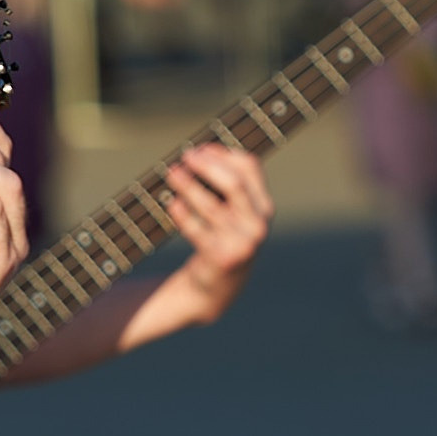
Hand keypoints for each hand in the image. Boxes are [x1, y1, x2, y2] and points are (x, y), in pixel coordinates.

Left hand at [152, 145, 271, 323]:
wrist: (218, 286)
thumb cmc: (222, 238)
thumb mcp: (234, 212)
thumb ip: (227, 185)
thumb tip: (200, 153)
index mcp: (264, 206)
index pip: (250, 167)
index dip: (223, 153)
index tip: (199, 149)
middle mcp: (258, 223)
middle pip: (234, 183)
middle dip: (207, 165)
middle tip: (185, 157)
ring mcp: (242, 242)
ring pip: (212, 205)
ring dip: (189, 185)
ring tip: (172, 174)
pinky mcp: (222, 257)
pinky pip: (198, 230)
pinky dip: (183, 214)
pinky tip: (172, 203)